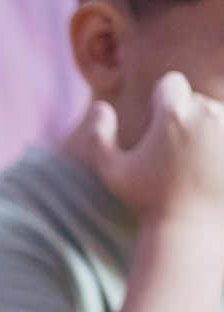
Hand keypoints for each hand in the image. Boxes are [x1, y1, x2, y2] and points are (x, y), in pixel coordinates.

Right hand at [74, 71, 223, 226]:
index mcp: (173, 114)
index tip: (156, 129)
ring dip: (207, 130)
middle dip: (185, 119)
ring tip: (195, 161)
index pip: (170, 83)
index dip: (160, 103)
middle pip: (196, 100)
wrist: (193, 228)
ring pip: (217, 114)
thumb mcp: (112, 172)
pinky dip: (218, 144)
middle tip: (174, 152)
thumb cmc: (149, 200)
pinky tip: (210, 165)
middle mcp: (207, 113)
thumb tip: (101, 106)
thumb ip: (98, 136)